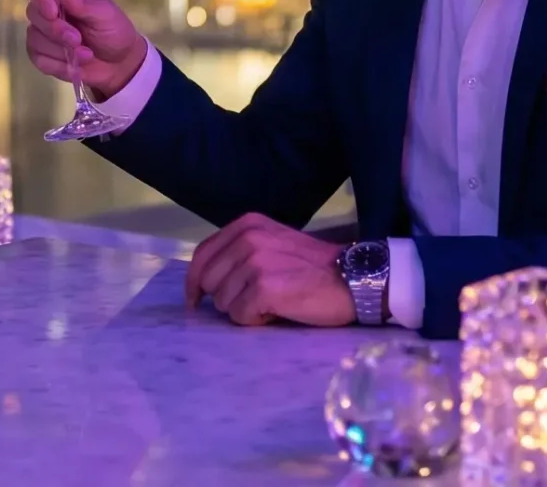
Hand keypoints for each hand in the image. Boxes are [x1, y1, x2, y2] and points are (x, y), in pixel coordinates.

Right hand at [25, 0, 146, 98]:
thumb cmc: (114, 31)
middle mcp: (50, 8)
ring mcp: (44, 32)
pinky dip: (58, 65)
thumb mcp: (105, 15)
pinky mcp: (42, 54)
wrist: (119, 64)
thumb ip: (82, 2)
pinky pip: (38, 59)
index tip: (53, 13)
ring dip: (61, 51)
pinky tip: (75, 65)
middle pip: (34, 13)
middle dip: (55, 31)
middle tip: (78, 40)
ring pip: (34, 39)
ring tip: (86, 54)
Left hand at [184, 213, 354, 327]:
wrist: (352, 278)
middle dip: (226, 297)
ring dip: (244, 310)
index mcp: (246, 225)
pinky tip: (278, 311)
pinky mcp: (263, 288)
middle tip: (256, 299)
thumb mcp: (272, 244)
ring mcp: (254, 263)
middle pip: (207, 282)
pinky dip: (256, 320)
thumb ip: (240, 253)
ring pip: (223, 303)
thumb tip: (205, 281)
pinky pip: (240, 316)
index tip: (195, 300)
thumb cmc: (312, 267)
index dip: (194, 282)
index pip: (202, 255)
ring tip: (273, 302)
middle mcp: (247, 239)